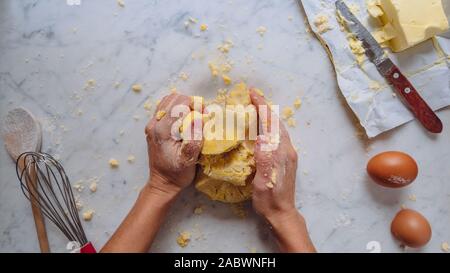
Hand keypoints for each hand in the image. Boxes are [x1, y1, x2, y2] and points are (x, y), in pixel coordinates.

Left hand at [145, 93, 201, 194]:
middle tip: (201, 116)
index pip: (180, 103)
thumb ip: (195, 137)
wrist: (162, 184)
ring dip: (184, 105)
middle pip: (174, 98)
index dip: (196, 105)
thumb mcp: (190, 159)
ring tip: (194, 118)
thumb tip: (199, 118)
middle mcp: (154, 123)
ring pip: (169, 101)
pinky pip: (166, 109)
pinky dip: (177, 109)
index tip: (205, 116)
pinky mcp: (154, 127)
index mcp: (162, 130)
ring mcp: (152, 124)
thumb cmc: (177, 173)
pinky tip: (185, 121)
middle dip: (191, 103)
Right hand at [249, 89, 297, 219]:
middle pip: (276, 122)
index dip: (262, 107)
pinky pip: (277, 135)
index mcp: (281, 152)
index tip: (252, 93)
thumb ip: (264, 159)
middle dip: (265, 107)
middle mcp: (287, 150)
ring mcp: (288, 154)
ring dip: (267, 115)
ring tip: (256, 107)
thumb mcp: (264, 181)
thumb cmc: (269, 200)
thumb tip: (262, 137)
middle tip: (252, 96)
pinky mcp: (285, 159)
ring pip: (278, 128)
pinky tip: (261, 128)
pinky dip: (269, 125)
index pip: (271, 123)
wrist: (282, 213)